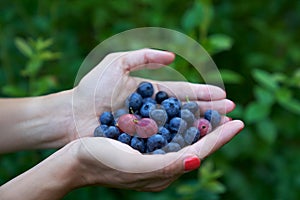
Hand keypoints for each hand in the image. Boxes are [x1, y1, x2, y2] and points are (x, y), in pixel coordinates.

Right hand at [68, 119, 243, 191]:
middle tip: (229, 115)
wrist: (76, 161)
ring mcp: (154, 160)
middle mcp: (163, 168)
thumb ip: (168, 166)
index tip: (238, 123)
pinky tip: (185, 115)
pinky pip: (170, 138)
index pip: (200, 153)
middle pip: (196, 147)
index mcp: (164, 173)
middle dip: (214, 131)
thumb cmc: (102, 161)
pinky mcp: (145, 152)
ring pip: (185, 141)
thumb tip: (198, 161)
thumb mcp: (136, 165)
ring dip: (200, 127)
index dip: (220, 138)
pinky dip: (182, 126)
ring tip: (213, 114)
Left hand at [70, 48, 234, 140]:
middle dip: (209, 111)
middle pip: (186, 112)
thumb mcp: (116, 64)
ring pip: (180, 129)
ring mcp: (149, 131)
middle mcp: (153, 113)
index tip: (222, 95)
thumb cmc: (91, 89)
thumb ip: (142, 55)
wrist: (70, 115)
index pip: (182, 93)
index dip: (202, 94)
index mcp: (151, 93)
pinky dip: (183, 144)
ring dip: (202, 128)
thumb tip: (172, 56)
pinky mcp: (141, 146)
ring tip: (222, 126)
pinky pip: (166, 145)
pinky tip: (199, 144)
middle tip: (232, 111)